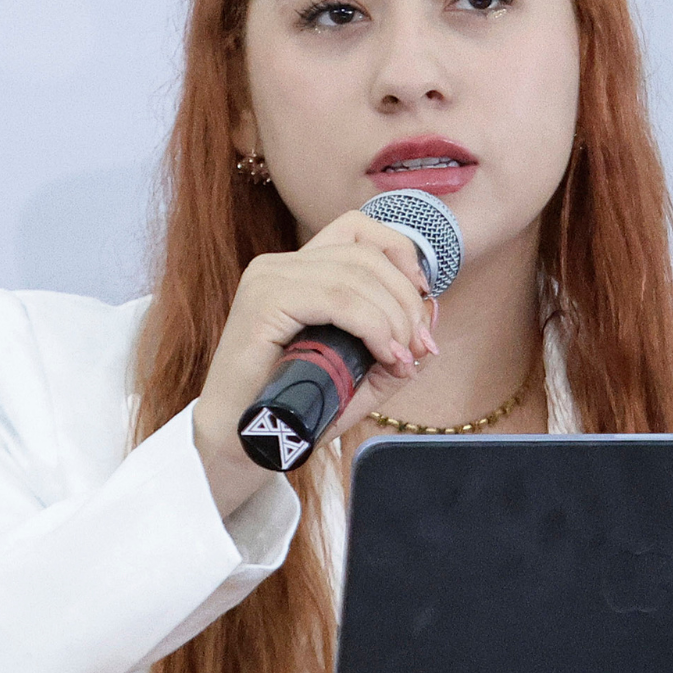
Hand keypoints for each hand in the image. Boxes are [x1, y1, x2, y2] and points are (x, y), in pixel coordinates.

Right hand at [193, 207, 434, 515]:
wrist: (242, 442)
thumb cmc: (296, 407)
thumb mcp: (358, 374)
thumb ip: (393, 349)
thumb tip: (430, 327)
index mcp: (298, 270)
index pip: (358, 229)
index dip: (400, 253)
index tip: (424, 295)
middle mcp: (279, 265)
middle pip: (366, 255)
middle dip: (407, 300)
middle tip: (420, 347)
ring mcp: (269, 280)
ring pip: (357, 275)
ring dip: (394, 318)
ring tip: (401, 359)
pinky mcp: (264, 303)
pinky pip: (337, 299)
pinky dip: (373, 325)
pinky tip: (385, 354)